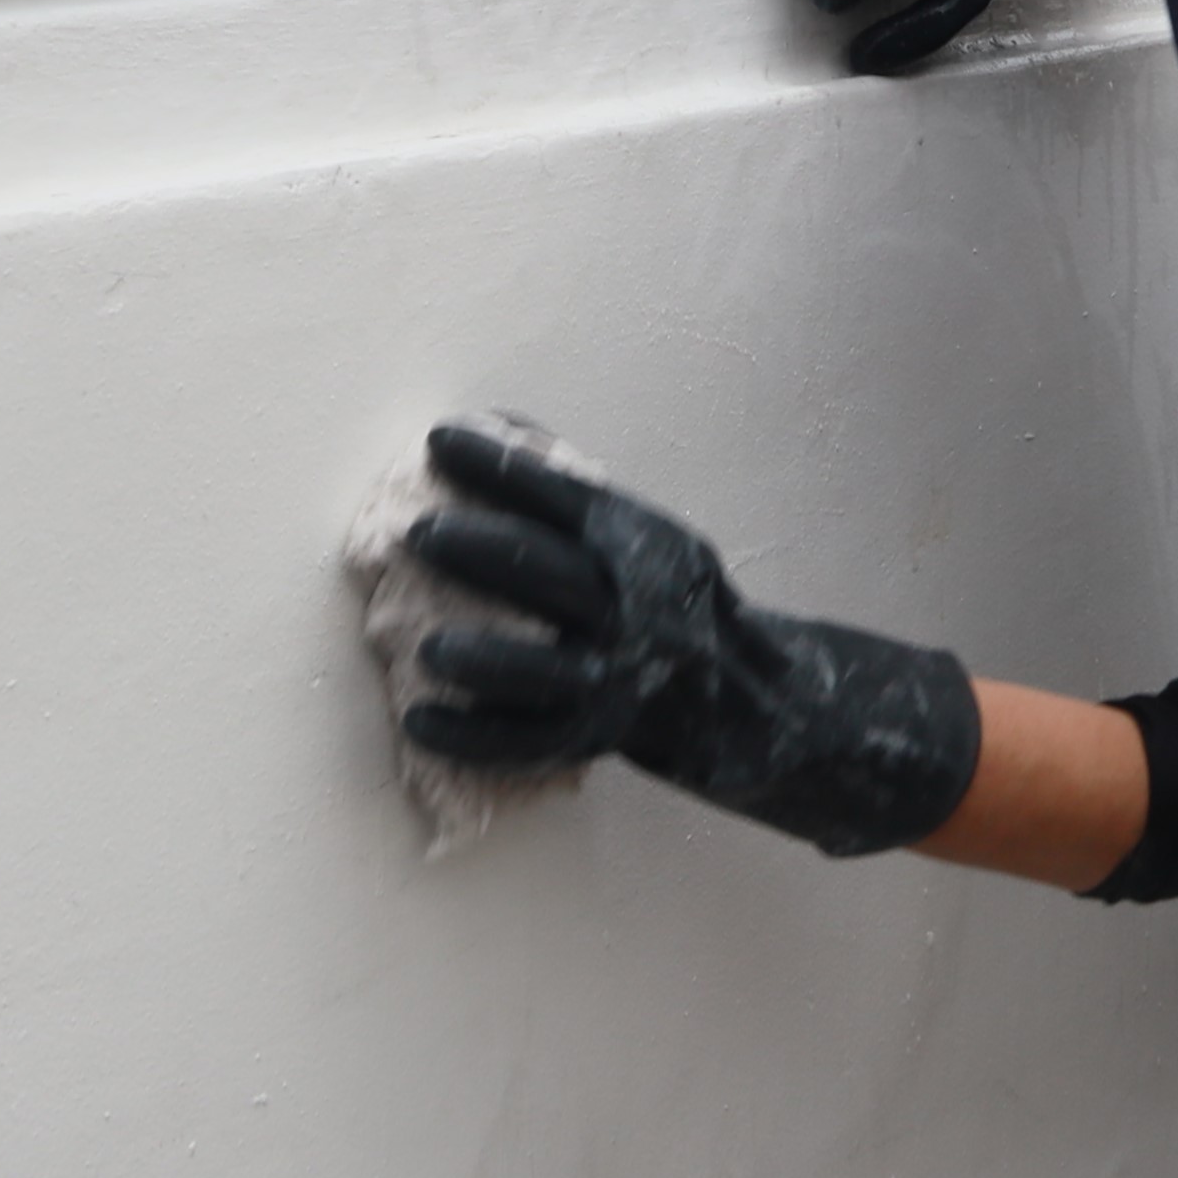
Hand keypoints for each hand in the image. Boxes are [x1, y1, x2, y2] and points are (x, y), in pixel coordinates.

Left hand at [397, 426, 984, 856]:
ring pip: (544, 670)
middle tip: (419, 533)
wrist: (759, 702)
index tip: (440, 441)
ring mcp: (618, 678)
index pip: (564, 497)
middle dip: (479, 549)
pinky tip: (419, 721)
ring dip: (483, 658)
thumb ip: (585, 506)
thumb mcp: (655, 543)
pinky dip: (470, 737)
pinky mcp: (600, 736)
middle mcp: (634, 609)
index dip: (498, 466)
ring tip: (427, 646)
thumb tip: (498, 434)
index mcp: (644, 547)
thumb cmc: (682, 609)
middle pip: (548, 574)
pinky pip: (527, 742)